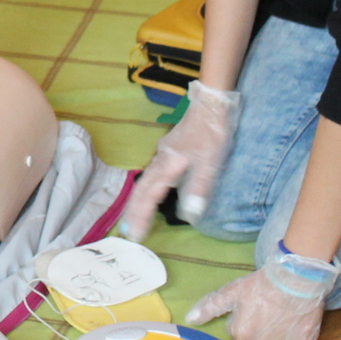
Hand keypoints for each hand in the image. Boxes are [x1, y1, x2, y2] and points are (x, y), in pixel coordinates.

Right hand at [122, 81, 240, 239]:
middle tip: (128, 231)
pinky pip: (151, 175)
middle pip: (141, 189)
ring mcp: (163, 155)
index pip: (149, 195)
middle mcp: (160, 161)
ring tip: (133, 218)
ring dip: (137, 201)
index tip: (134, 234)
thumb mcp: (210, 163)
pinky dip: (146, 189)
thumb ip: (199, 188)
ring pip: (144, 182)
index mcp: (168, 165)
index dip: (141, 215)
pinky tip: (151, 193)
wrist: (210, 105)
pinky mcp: (169, 151)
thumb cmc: (212, 134)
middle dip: (133, 211)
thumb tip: (189, 215)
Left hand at [185, 243, 340, 339]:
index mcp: (241, 335)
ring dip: (274, 332)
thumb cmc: (261, 284)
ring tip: (278, 312)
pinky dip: (292, 332)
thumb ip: (209, 307)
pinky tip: (292, 317)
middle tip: (264, 309)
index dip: (241, 319)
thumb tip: (190, 320)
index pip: (235, 333)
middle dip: (256, 328)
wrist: (296, 278)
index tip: (249, 307)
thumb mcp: (231, 292)